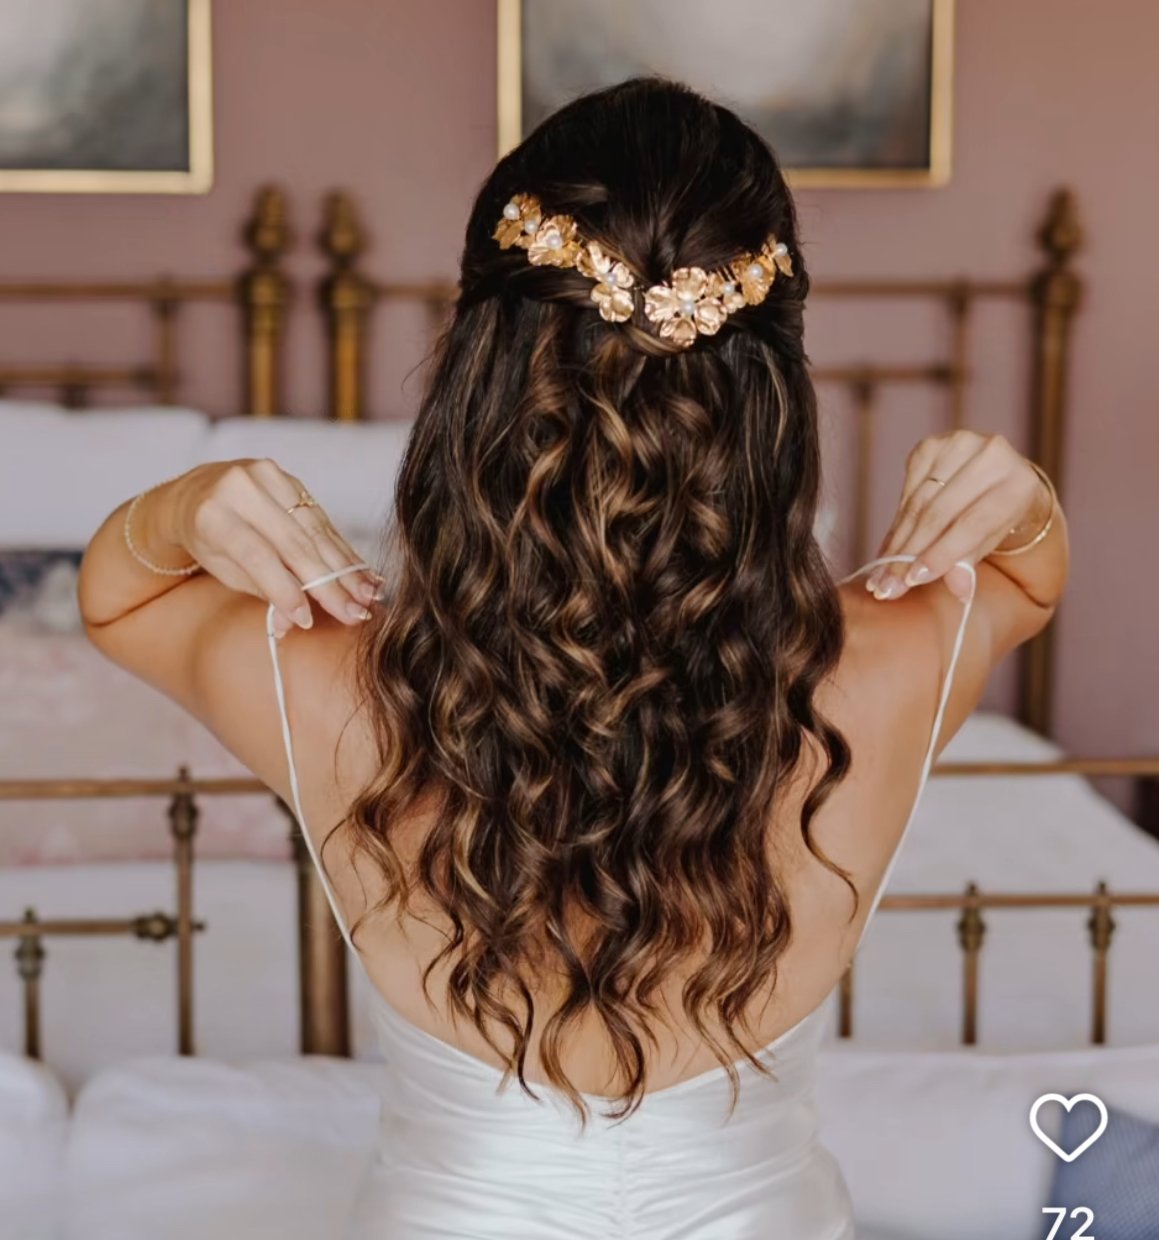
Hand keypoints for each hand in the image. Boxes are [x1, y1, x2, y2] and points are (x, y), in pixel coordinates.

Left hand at [167, 459, 380, 636]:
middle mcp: (239, 487)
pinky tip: (363, 571)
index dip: (285, 589)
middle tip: (355, 613)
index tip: (308, 620)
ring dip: (346, 568)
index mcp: (212, 514)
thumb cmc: (209, 540)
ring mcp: (267, 476)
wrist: (197, 494)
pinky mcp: (290, 477)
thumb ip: (261, 591)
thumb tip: (294, 621)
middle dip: (329, 583)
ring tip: (368, 596)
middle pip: (294, 543)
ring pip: (315, 531)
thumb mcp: (224, 570)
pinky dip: (343, 549)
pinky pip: (322, 520)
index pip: (257, 555)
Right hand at [867, 431, 1048, 601]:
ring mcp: (960, 443)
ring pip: (918, 503)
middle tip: (888, 584)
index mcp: (1018, 484)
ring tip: (882, 572)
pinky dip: (897, 522)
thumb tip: (958, 590)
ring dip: (897, 541)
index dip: (940, 553)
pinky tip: (889, 546)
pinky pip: (907, 491)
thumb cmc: (997, 515)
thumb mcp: (991, 542)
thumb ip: (971, 563)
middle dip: (909, 552)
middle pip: (939, 513)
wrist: (998, 476)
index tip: (912, 579)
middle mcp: (993, 456)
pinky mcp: (932, 444)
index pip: (972, 523)